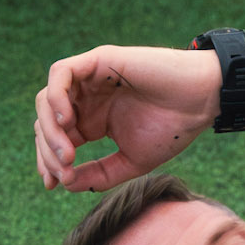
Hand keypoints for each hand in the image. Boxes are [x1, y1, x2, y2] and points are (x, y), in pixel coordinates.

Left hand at [35, 44, 219, 191]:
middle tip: (64, 172)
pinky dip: (56, 97)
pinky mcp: (98, 60)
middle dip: (47, 150)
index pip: (55, 138)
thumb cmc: (173, 129)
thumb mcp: (131, 162)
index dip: (47, 160)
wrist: (200, 102)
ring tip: (67, 154)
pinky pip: (60, 74)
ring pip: (47, 99)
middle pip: (45, 121)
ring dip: (49, 128)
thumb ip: (98, 174)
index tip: (52, 184)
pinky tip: (67, 121)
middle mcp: (86, 99)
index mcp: (92, 121)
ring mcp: (90, 78)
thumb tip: (64, 184)